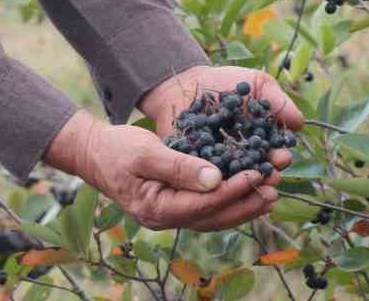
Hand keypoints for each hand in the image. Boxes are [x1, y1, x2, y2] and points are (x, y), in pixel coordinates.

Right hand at [43, 112, 278, 230]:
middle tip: (274, 188)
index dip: (233, 190)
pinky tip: (248, 190)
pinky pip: (208, 208)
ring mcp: (171, 214)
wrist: (94, 153)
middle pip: (214, 217)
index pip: (204, 204)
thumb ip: (179, 166)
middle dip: (246, 202)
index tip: (257, 174)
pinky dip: (229, 200)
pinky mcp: (175, 204)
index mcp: (158, 208)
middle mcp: (166, 218)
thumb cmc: (116, 149)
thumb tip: (216, 178)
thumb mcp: (145, 152)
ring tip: (270, 191)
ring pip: (214, 216)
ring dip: (243, 204)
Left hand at [138, 65, 305, 176]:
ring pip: (234, 181)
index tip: (282, 157)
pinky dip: (211, 183)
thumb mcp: (256, 84)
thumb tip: (299, 124)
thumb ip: (277, 101)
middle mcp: (243, 159)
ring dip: (241, 185)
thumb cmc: (226, 82)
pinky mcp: (195, 169)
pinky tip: (214, 184)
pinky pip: (204, 179)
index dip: (280, 156)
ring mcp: (220, 167)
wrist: (185, 83)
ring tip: (243, 183)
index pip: (275, 153)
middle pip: (257, 172)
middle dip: (264, 176)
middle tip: (266, 177)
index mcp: (261, 142)